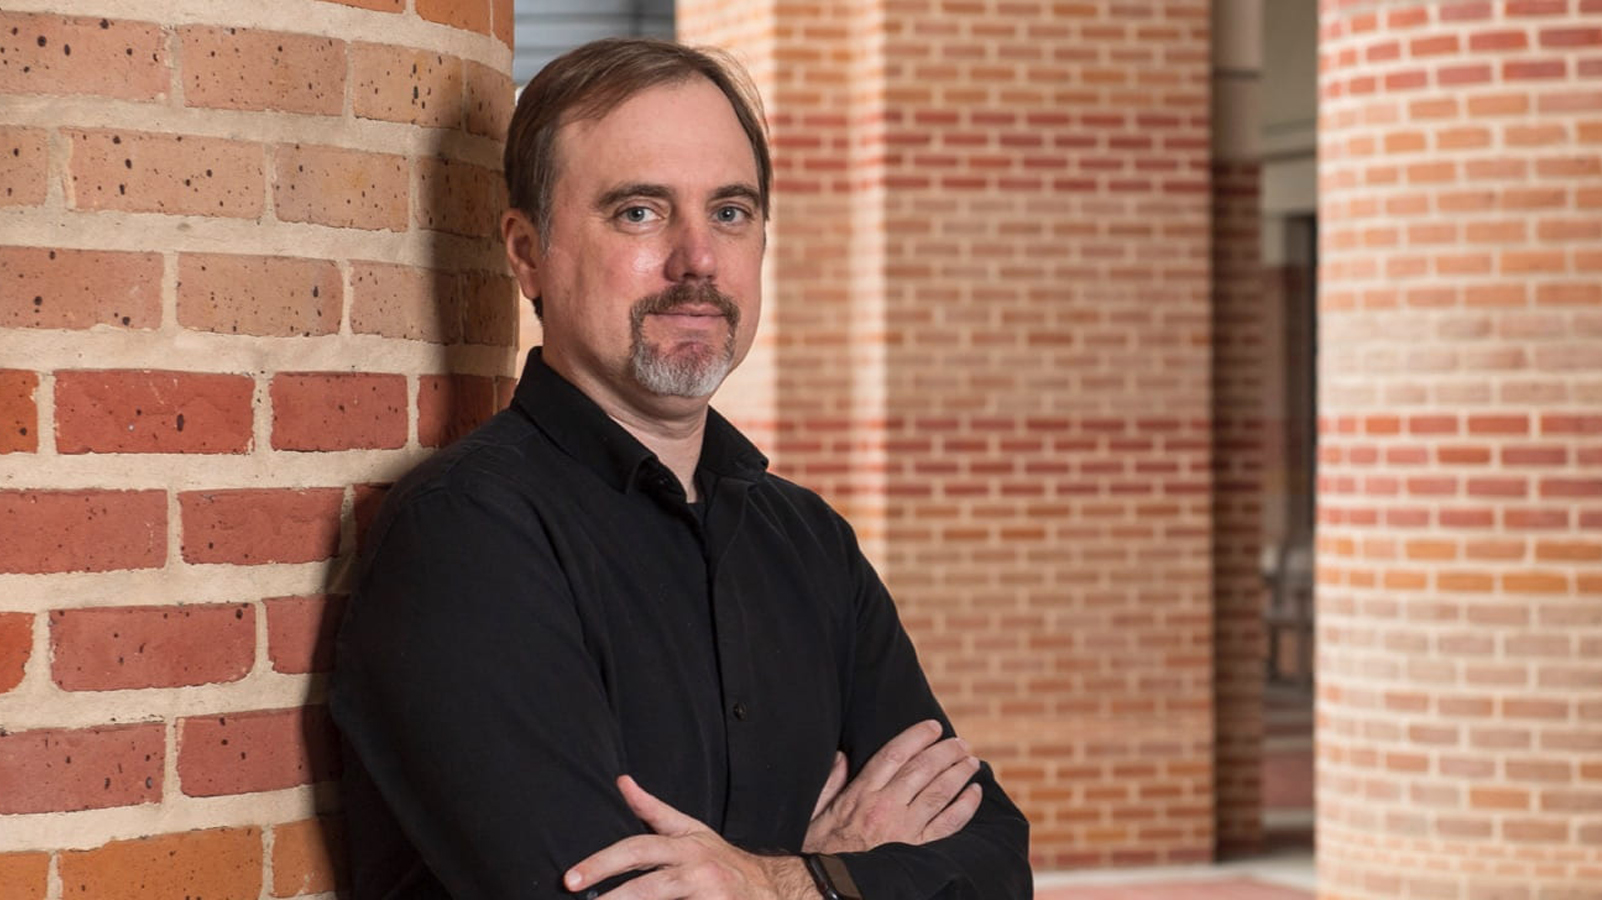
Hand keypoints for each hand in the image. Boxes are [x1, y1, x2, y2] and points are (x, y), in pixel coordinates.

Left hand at [565, 775, 815, 898]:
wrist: (769, 888)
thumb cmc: (719, 859)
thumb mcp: (690, 830)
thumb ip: (653, 811)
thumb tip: (622, 782)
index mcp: (685, 846)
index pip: (637, 849)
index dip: (602, 863)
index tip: (571, 878)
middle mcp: (696, 871)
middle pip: (648, 886)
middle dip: (613, 898)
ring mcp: (708, 896)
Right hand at [803, 719, 981, 853]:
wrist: (829, 885)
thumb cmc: (819, 848)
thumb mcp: (815, 811)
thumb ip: (830, 781)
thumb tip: (843, 755)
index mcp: (861, 793)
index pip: (894, 754)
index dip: (917, 736)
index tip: (933, 727)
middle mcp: (886, 807)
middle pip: (923, 768)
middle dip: (946, 751)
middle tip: (961, 743)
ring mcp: (904, 829)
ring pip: (939, 792)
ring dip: (959, 773)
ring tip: (971, 761)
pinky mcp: (917, 850)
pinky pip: (948, 824)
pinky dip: (965, 806)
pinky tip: (974, 793)